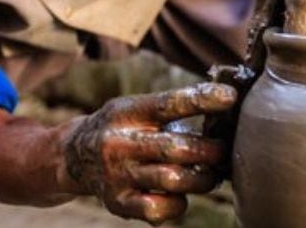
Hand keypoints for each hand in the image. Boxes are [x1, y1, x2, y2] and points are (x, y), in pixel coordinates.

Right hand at [60, 83, 236, 223]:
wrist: (75, 156)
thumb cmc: (122, 128)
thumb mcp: (136, 108)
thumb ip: (170, 108)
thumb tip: (224, 104)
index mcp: (128, 112)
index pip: (168, 104)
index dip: (201, 100)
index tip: (230, 96)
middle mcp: (120, 142)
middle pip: (175, 148)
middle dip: (210, 151)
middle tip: (224, 151)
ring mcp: (118, 174)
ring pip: (172, 180)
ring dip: (201, 179)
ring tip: (211, 175)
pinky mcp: (118, 202)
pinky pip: (158, 209)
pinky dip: (178, 204)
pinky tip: (181, 195)